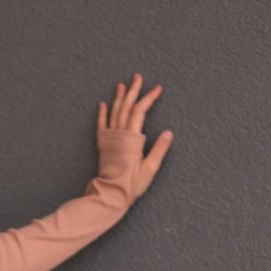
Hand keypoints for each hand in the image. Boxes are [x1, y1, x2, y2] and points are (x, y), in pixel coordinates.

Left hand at [98, 72, 172, 198]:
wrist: (110, 194)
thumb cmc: (131, 184)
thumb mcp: (150, 169)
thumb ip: (159, 150)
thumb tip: (168, 133)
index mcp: (132, 139)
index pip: (140, 111)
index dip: (149, 98)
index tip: (158, 88)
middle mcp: (120, 135)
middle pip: (126, 107)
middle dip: (133, 90)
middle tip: (138, 76)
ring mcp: (110, 139)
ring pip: (114, 112)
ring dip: (119, 97)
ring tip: (122, 85)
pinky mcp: (103, 145)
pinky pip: (101, 125)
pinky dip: (102, 113)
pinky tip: (103, 104)